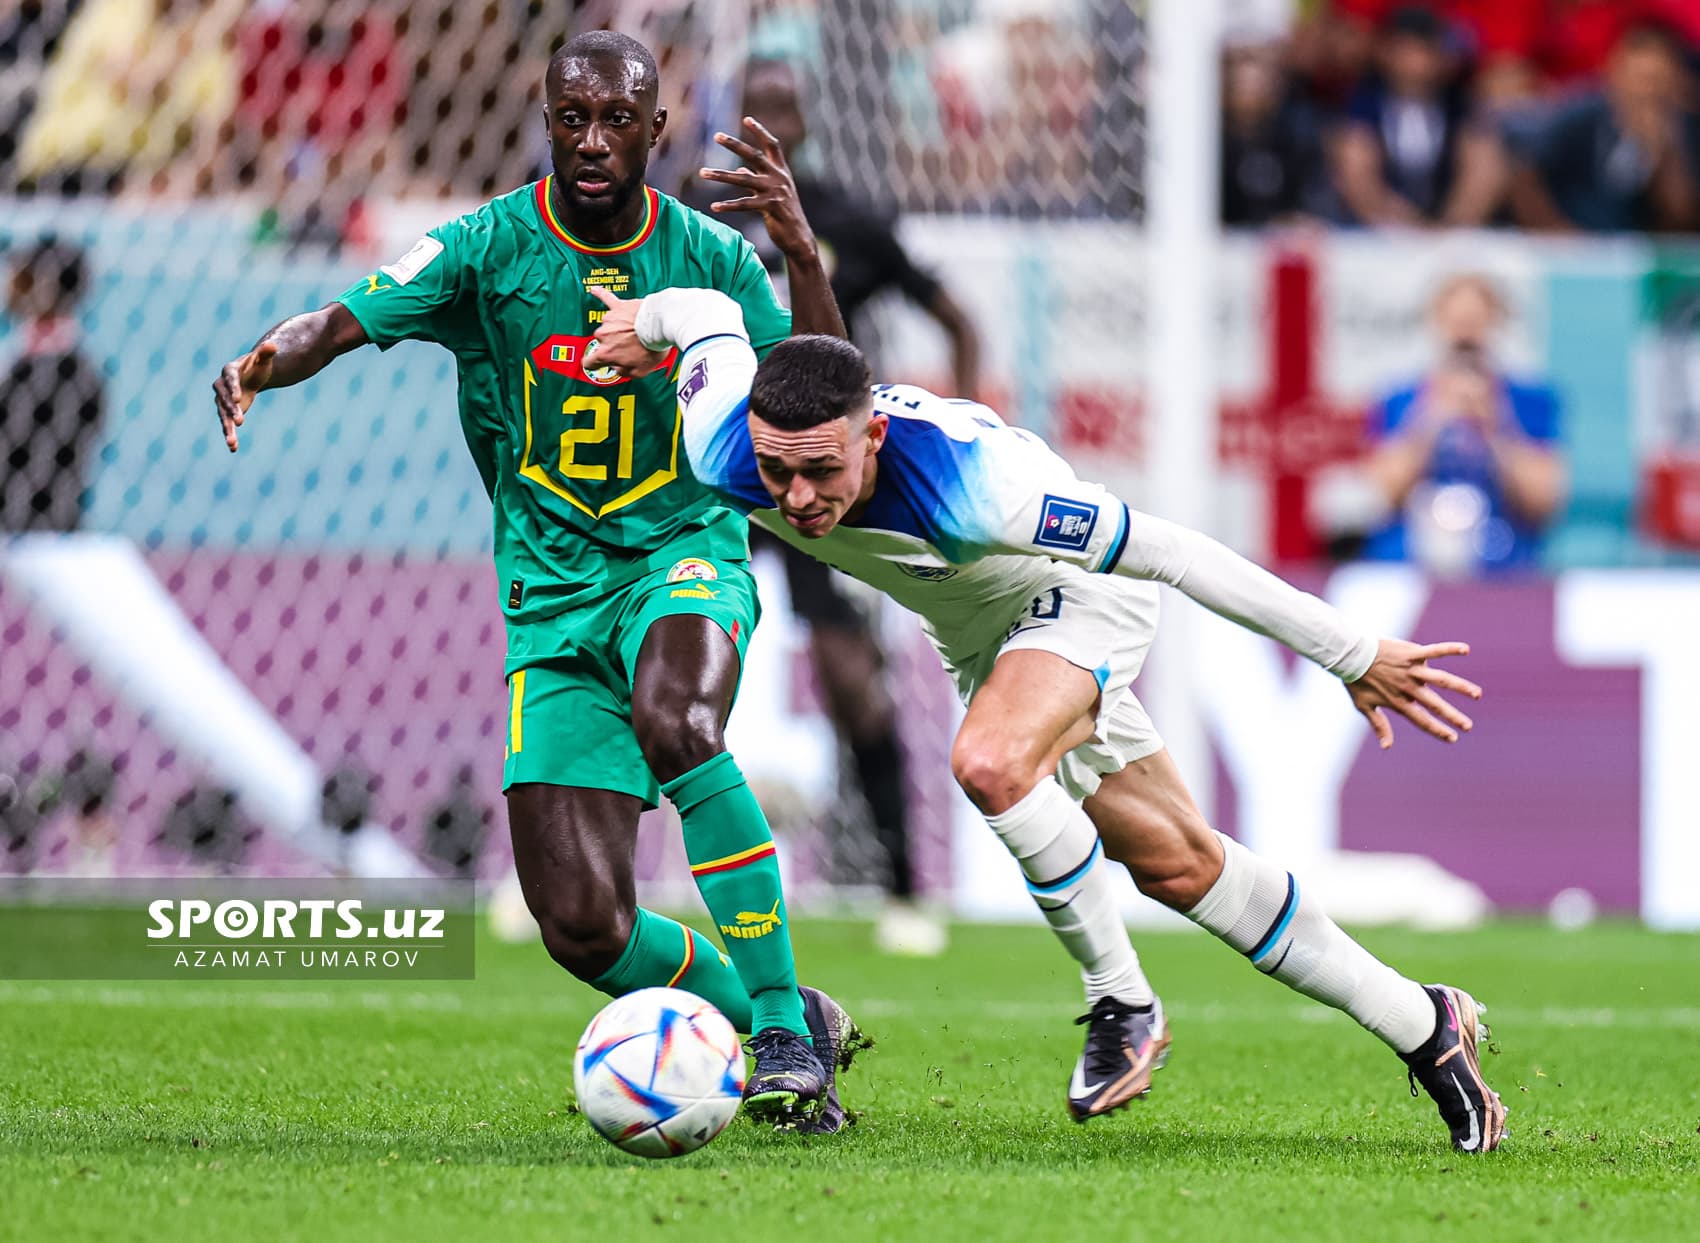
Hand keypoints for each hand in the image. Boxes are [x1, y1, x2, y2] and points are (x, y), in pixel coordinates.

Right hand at [211, 342, 276, 452]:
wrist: (251, 375)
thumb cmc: (257, 365)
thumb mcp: (263, 359)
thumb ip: (265, 353)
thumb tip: (273, 345)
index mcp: (229, 371)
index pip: (229, 379)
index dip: (233, 388)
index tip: (238, 399)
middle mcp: (221, 386)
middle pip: (224, 399)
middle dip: (231, 410)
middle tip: (240, 421)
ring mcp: (222, 400)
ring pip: (223, 415)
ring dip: (227, 428)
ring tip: (232, 442)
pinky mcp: (227, 411)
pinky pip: (227, 423)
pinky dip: (229, 435)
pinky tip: (233, 448)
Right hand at [587, 286, 668, 377]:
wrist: (661, 326)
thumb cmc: (652, 347)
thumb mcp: (639, 371)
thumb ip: (623, 371)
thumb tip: (618, 368)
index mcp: (606, 353)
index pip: (590, 362)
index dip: (593, 364)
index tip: (594, 364)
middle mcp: (603, 335)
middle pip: (602, 342)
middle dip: (614, 345)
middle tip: (631, 346)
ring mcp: (610, 319)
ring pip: (609, 326)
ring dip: (618, 328)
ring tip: (633, 329)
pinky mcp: (618, 306)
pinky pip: (606, 298)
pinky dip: (601, 294)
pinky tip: (594, 291)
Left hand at [699, 117, 815, 259]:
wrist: (799, 238)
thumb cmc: (785, 215)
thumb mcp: (773, 193)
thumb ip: (757, 179)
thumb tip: (741, 169)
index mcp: (782, 172)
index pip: (772, 145)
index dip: (760, 131)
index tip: (747, 119)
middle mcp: (779, 178)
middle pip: (754, 155)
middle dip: (735, 145)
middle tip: (717, 136)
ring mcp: (776, 191)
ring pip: (743, 179)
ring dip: (721, 175)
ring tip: (703, 173)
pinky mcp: (771, 207)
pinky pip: (744, 204)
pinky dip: (728, 206)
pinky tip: (714, 207)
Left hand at [1346, 639, 1480, 748]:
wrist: (1350, 655)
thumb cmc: (1357, 681)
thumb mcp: (1364, 706)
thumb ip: (1379, 725)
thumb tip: (1387, 747)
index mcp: (1398, 701)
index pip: (1422, 720)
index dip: (1437, 730)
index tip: (1453, 738)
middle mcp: (1408, 687)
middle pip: (1434, 704)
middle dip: (1452, 716)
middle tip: (1468, 726)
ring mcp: (1411, 670)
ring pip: (1441, 679)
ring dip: (1460, 687)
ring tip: (1477, 694)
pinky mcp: (1411, 653)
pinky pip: (1434, 650)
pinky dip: (1449, 649)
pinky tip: (1465, 650)